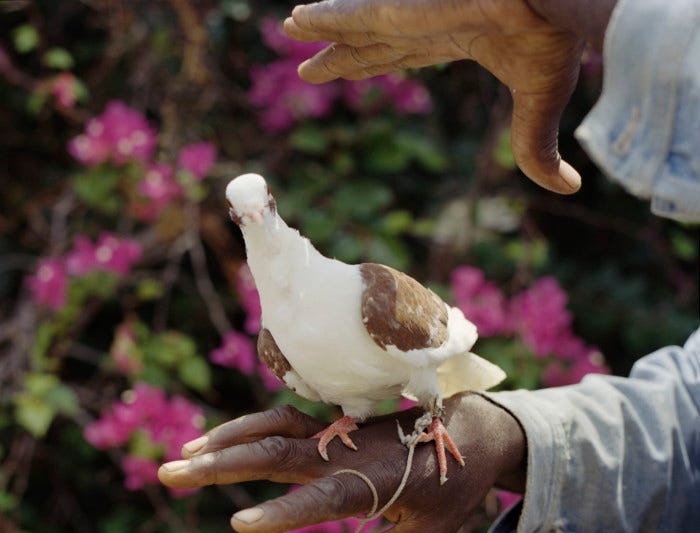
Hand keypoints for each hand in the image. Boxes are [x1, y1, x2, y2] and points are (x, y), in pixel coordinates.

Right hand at [158, 395, 526, 532]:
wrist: (472, 430)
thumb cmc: (451, 490)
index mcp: (376, 483)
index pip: (322, 498)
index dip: (282, 512)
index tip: (240, 525)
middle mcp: (346, 454)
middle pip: (275, 453)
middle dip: (220, 466)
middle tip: (170, 474)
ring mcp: (335, 435)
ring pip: (270, 430)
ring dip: (223, 443)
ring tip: (180, 460)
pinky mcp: (329, 425)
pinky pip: (278, 422)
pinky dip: (241, 431)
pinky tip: (211, 445)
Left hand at [284, 0, 586, 194]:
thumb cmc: (557, 33)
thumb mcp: (542, 101)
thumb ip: (538, 147)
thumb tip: (569, 188)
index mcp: (457, 34)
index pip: (404, 52)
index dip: (375, 61)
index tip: (351, 67)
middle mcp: (429, 17)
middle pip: (373, 39)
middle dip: (341, 49)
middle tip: (309, 62)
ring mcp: (414, 8)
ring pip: (357, 21)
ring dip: (322, 27)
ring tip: (289, 27)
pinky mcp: (405, 8)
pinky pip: (356, 13)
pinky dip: (326, 17)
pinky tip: (297, 19)